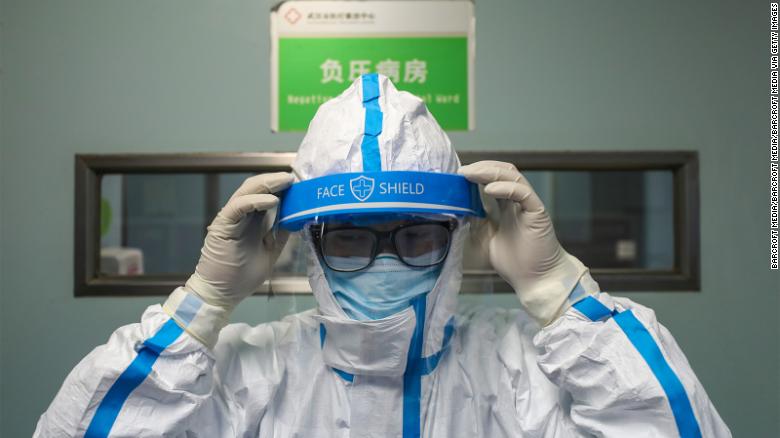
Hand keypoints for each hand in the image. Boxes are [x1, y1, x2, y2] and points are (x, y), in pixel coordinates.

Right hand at [184, 172, 293, 311]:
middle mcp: (239, 217)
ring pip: (246, 192)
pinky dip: (255, 200)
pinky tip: (273, 201)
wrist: (221, 295)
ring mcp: (229, 220)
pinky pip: (238, 207)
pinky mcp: (222, 226)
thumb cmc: (240, 277)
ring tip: (286, 181)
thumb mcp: (270, 252)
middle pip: (255, 188)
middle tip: (293, 177)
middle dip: (275, 180)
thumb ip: (280, 235)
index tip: (298, 184)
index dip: (279, 187)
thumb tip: (296, 219)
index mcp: (250, 221)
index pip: (264, 196)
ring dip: (267, 184)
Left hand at [459, 161, 592, 325]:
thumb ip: (475, 222)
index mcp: (508, 207)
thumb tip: (458, 209)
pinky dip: (506, 187)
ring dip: (490, 172)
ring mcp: (529, 205)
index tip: (457, 175)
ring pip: (513, 176)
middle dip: (482, 167)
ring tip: (470, 173)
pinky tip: (490, 189)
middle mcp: (519, 202)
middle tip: (461, 171)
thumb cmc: (516, 263)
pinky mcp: (538, 213)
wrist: (536, 281)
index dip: (477, 173)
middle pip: (503, 172)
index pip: (494, 179)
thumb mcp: (485, 239)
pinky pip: (523, 193)